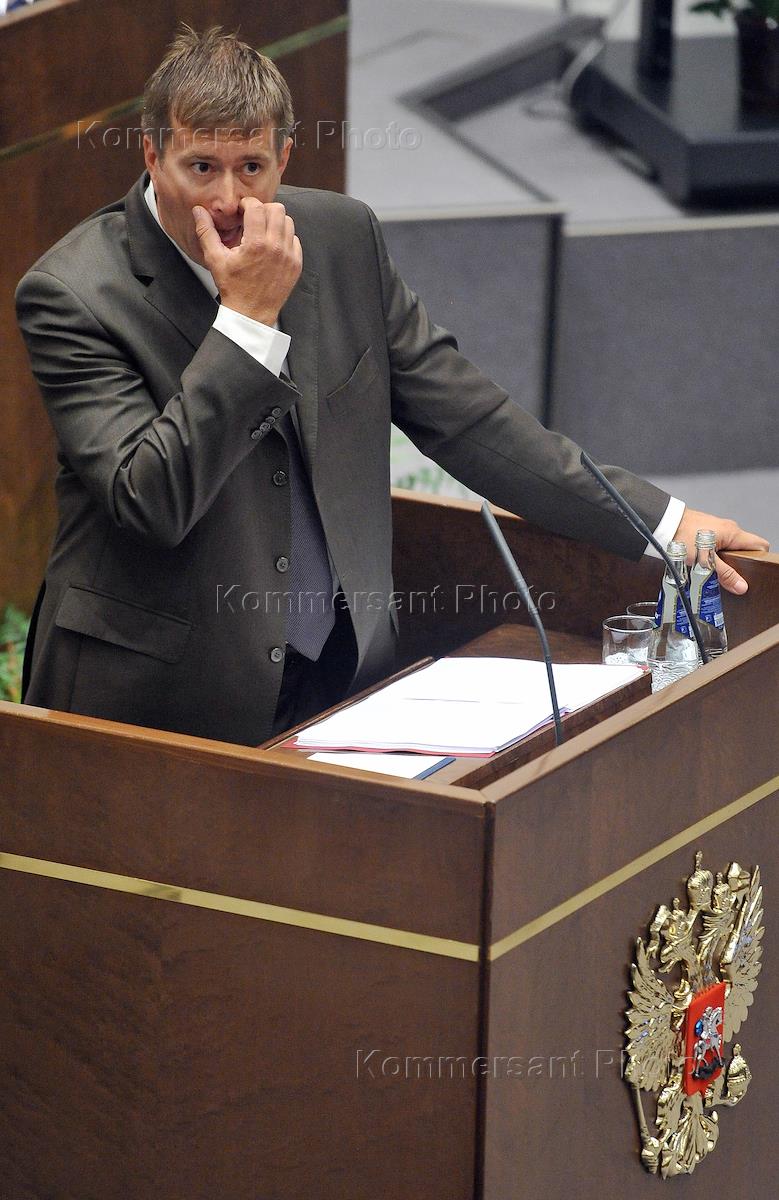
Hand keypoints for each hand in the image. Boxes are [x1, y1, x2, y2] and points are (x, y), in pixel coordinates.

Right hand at [193, 198, 301, 324]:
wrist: (251, 313)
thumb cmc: (233, 288)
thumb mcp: (215, 259)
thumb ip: (206, 232)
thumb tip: (199, 211)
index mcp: (256, 243)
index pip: (257, 207)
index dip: (247, 205)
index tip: (242, 212)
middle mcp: (276, 247)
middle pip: (277, 209)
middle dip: (263, 210)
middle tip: (253, 220)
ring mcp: (288, 256)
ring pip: (288, 222)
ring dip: (275, 222)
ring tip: (262, 232)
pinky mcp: (296, 264)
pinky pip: (295, 240)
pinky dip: (284, 238)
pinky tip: (271, 246)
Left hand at [672, 508, 769, 594]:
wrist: (664, 524)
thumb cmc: (682, 536)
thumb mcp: (705, 560)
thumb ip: (724, 574)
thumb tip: (741, 586)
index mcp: (733, 533)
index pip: (760, 545)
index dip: (759, 559)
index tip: (751, 572)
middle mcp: (728, 529)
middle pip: (745, 549)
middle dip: (740, 564)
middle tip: (730, 576)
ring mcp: (717, 529)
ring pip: (730, 548)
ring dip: (725, 561)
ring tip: (715, 571)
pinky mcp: (706, 531)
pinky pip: (718, 545)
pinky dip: (715, 555)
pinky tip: (705, 563)